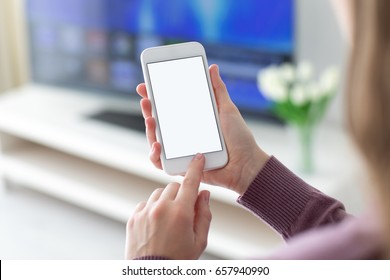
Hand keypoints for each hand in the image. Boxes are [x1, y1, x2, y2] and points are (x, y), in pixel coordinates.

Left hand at [125, 153, 211, 259]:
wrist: (152, 274)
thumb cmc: (178, 260)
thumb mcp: (199, 241)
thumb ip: (204, 214)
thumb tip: (204, 195)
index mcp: (181, 213)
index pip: (190, 182)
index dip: (196, 168)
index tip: (198, 158)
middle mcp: (161, 208)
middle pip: (174, 186)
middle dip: (181, 193)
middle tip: (184, 209)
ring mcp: (145, 212)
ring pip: (159, 193)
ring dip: (166, 200)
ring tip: (169, 219)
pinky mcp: (134, 218)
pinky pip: (146, 203)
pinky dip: (153, 208)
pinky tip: (156, 223)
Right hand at [136, 64, 269, 194]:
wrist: (246, 164)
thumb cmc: (239, 139)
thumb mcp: (227, 110)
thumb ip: (218, 90)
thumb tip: (212, 67)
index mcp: (193, 121)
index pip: (169, 108)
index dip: (156, 98)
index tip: (147, 86)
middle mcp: (184, 136)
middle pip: (159, 123)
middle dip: (148, 110)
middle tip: (146, 99)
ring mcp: (181, 151)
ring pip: (156, 141)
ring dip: (149, 131)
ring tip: (151, 120)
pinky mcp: (182, 167)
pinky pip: (161, 163)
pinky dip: (155, 155)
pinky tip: (158, 145)